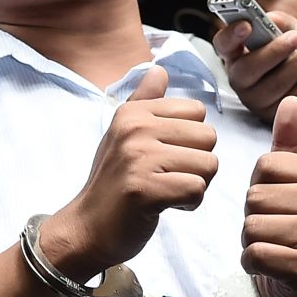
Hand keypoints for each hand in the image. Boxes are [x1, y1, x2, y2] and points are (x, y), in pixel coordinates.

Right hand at [42, 66, 218, 280]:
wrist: (87, 227)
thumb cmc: (112, 182)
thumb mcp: (123, 134)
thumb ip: (145, 102)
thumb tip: (159, 69)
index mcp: (132, 112)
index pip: (197, 111)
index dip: (190, 138)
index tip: (164, 155)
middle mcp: (134, 128)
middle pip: (208, 138)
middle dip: (196, 163)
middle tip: (165, 177)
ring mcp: (137, 158)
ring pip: (208, 165)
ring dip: (194, 185)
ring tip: (165, 191)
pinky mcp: (144, 189)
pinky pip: (197, 189)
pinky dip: (188, 204)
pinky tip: (164, 206)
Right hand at [212, 11, 296, 121]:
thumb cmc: (293, 51)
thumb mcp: (288, 29)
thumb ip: (279, 21)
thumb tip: (271, 19)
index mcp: (235, 53)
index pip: (223, 44)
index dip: (231, 35)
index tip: (247, 25)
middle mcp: (238, 76)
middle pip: (246, 69)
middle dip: (274, 52)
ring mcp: (253, 97)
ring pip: (272, 85)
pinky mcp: (271, 113)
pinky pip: (290, 98)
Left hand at [244, 96, 296, 296]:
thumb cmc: (289, 220)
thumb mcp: (288, 178)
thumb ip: (287, 141)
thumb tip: (291, 98)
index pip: (262, 167)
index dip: (258, 186)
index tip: (276, 200)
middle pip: (254, 198)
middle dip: (252, 215)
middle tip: (274, 226)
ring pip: (251, 227)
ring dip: (251, 239)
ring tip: (274, 243)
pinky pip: (253, 255)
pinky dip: (251, 262)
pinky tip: (271, 263)